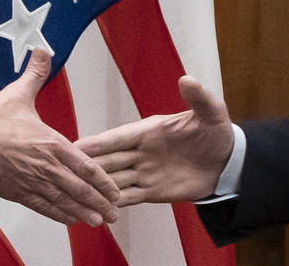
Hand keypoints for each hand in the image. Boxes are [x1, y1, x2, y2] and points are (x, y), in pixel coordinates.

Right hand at [0, 47, 118, 226]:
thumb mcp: (19, 92)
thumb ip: (36, 73)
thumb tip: (42, 50)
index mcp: (52, 143)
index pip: (86, 165)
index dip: (103, 180)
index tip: (116, 189)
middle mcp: (47, 165)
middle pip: (79, 188)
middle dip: (100, 202)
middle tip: (115, 212)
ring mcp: (32, 181)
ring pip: (64, 201)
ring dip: (84, 212)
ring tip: (99, 221)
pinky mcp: (18, 192)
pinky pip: (43, 206)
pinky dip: (59, 214)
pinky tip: (70, 220)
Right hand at [75, 76, 233, 205]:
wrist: (227, 163)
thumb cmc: (217, 133)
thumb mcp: (211, 113)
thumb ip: (198, 99)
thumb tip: (187, 79)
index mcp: (149, 131)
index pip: (117, 137)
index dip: (96, 142)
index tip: (74, 145)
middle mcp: (142, 151)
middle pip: (109, 161)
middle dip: (87, 167)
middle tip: (61, 172)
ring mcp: (145, 171)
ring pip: (114, 181)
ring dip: (97, 188)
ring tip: (74, 195)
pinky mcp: (152, 190)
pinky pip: (128, 197)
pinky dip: (114, 204)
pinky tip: (97, 209)